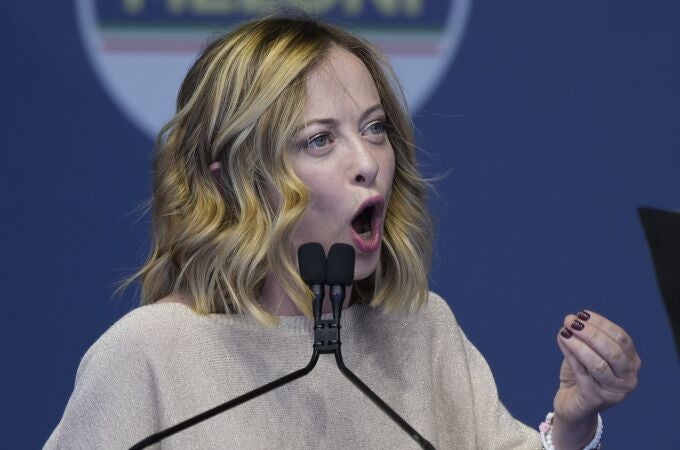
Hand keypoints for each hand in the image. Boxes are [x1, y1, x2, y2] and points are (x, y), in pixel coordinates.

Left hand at [551, 310, 640, 446]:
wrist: (573, 405)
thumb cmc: (582, 375)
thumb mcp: (588, 353)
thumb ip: (585, 338)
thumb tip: (572, 320)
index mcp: (632, 363)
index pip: (622, 338)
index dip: (602, 324)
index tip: (582, 313)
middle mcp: (629, 379)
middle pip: (613, 351)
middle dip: (591, 333)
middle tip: (571, 321)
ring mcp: (614, 392)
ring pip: (598, 364)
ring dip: (579, 344)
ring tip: (564, 331)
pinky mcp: (596, 399)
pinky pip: (581, 373)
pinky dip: (570, 355)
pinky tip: (562, 341)